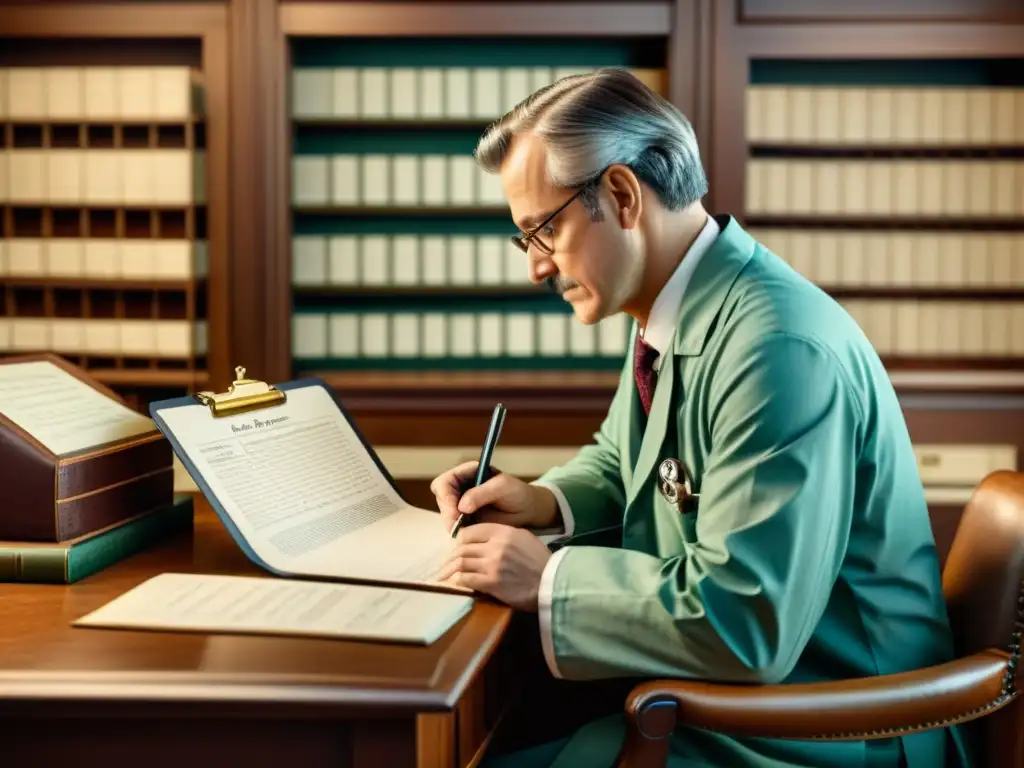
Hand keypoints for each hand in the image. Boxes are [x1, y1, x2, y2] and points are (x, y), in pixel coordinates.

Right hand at [430, 461, 558, 533]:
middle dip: (447, 514)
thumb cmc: (518, 493)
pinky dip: (459, 532)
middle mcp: (461, 487)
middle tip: (457, 528)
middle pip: (442, 499)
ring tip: (466, 532)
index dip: (446, 497)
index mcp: (468, 473)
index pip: (445, 482)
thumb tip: (461, 506)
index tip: (456, 512)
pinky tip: (469, 536)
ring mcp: (462, 504)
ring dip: (452, 525)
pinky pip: (455, 526)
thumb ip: (482, 494)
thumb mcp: (503, 488)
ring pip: (446, 514)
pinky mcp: (466, 519)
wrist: (528, 511)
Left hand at [435, 523, 551, 610]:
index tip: (457, 548)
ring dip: (449, 570)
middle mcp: (496, 545)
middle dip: (451, 557)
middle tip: (447, 565)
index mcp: (503, 531)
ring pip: (461, 562)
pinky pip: (466, 579)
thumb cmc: (540, 562)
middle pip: (462, 548)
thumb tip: (482, 540)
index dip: (460, 540)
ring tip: (443, 576)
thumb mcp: (523, 538)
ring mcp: (493, 564)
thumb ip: (502, 535)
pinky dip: (457, 581)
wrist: (552, 583)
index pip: (470, 531)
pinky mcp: (492, 583)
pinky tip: (454, 584)